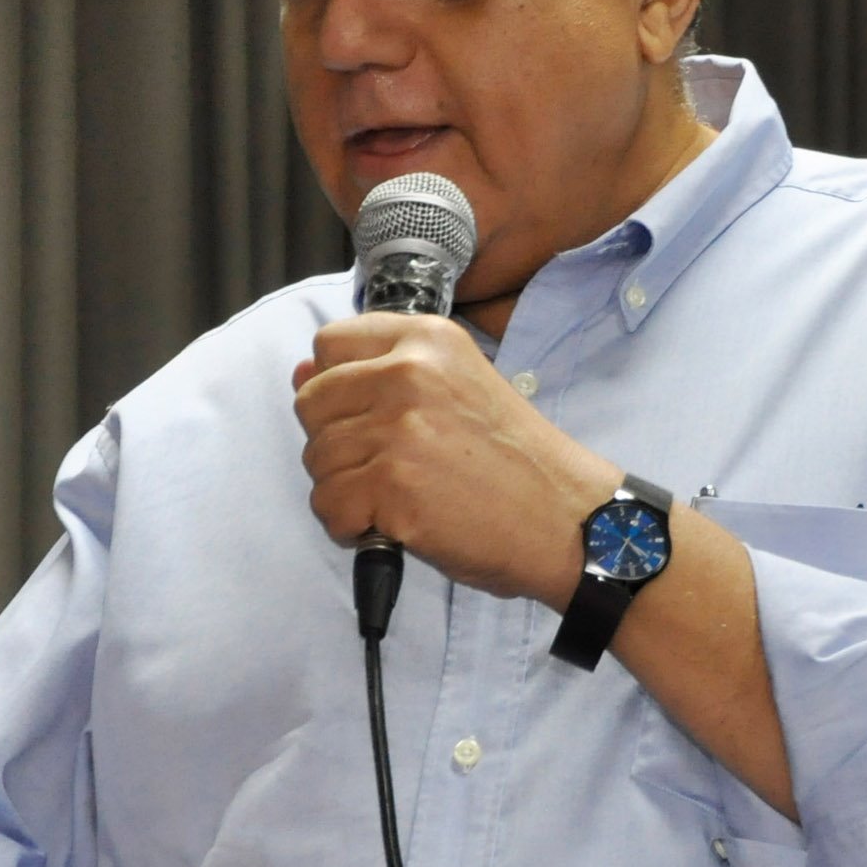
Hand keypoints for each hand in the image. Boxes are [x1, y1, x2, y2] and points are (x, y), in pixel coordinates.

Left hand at [291, 313, 617, 602]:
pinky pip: (328, 507)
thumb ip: (379, 374)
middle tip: (391, 468)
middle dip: (338, 445)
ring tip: (401, 498)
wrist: (566, 520)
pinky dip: (353, 528)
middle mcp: (409, 373)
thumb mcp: (455, 389)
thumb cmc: (515, 463)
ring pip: (316, 461)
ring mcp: (399, 428)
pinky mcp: (392, 486)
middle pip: (311, 405)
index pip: (329, 346)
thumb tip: (301, 375)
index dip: (337, 390)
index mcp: (427, 339)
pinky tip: (396, 524)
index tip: (370, 418)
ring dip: (347, 491)